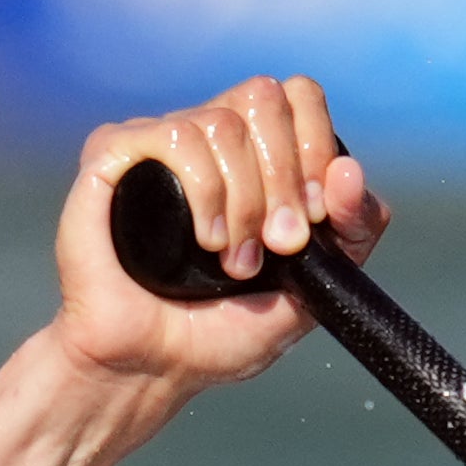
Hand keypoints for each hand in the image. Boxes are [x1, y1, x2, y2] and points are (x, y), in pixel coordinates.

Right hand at [55, 75, 388, 390]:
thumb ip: (350, 235)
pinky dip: (206, 192)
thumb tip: (351, 170)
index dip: (318, 146)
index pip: (300, 96)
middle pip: (266, 97)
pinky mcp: (114, 154)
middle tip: (280, 244)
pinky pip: (178, 137)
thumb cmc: (219, 335)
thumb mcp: (311, 293)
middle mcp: (208, 136)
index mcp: (255, 153)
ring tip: (233, 262)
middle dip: (286, 177)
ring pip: (224, 122)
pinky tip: (206, 240)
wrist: (150, 369)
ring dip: (244, 202)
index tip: (318, 215)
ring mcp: (159, 142)